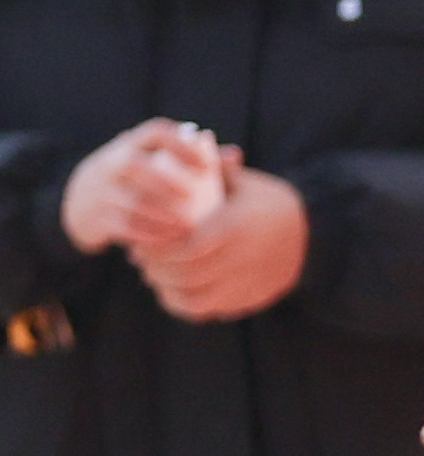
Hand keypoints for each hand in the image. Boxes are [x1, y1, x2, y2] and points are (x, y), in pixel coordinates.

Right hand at [62, 120, 229, 260]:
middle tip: (191, 196)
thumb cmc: (134, 179)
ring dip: (161, 214)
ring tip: (187, 224)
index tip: (205, 166)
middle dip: (164, 181)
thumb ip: (194, 158)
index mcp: (129, 144)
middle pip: (132, 165)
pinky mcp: (96, 218)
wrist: (78, 203)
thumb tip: (234, 155)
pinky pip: (122, 226)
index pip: (154, 132)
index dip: (181, 146)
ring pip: (129, 200)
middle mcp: (109, 163)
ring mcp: (100, 191)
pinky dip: (148, 233)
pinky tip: (169, 239)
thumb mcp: (152, 161)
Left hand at [145, 164, 310, 321]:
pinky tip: (169, 288)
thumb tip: (187, 144)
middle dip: (155, 266)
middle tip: (138, 257)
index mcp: (238, 225)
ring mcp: (248, 282)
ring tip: (151, 272)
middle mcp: (244, 258)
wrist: (317, 238)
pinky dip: (181, 303)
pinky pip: (206, 311)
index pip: (187, 245)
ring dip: (165, 286)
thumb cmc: (271, 205)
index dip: (158, 246)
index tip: (140, 238)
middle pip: (186, 273)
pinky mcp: (250, 300)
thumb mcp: (248, 184)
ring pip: (192, 296)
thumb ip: (215, 171)